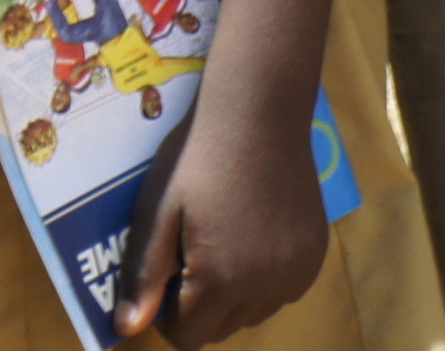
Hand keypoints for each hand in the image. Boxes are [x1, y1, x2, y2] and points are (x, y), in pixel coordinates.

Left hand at [114, 94, 329, 343]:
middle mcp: (265, 287)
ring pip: (255, 313)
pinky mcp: (317, 256)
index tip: (163, 282)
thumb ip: (145, 274)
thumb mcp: (159, 212)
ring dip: (234, 297)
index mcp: (220, 278)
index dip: (169, 317)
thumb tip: (127, 328)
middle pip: (223, 330)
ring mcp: (297, 273)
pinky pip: (284, 291)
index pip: (191, 337)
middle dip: (200, 308)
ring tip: (220, 243)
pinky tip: (252, 237)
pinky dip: (265, 280)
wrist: (259, 115)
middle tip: (188, 256)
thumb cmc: (196, 157)